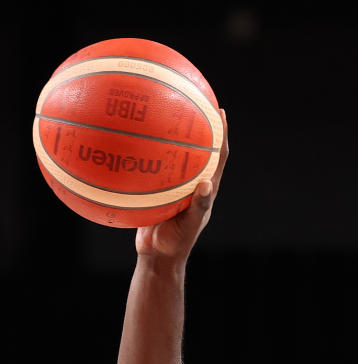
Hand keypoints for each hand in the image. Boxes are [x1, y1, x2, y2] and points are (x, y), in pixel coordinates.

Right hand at [134, 108, 229, 259]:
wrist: (156, 257)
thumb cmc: (176, 243)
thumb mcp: (189, 225)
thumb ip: (199, 206)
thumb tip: (207, 185)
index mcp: (205, 187)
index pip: (219, 155)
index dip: (222, 133)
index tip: (220, 110)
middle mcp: (191, 182)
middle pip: (196, 147)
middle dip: (195, 123)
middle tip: (190, 98)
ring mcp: (172, 185)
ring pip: (170, 154)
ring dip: (166, 134)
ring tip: (156, 109)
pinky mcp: (153, 189)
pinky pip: (146, 167)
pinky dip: (139, 154)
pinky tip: (123, 139)